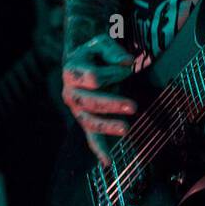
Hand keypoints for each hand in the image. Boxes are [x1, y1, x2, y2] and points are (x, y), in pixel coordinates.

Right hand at [62, 32, 136, 168]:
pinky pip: (90, 137)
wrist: (81, 61)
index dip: (114, 73)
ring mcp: (76, 109)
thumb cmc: (94, 53)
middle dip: (112, 104)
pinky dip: (99, 149)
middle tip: (134, 106)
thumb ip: (113, 50)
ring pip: (89, 121)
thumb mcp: (101, 43)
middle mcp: (70, 92)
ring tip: (126, 129)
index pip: (95, 78)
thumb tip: (127, 62)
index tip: (128, 67)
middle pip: (90, 102)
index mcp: (72, 72)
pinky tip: (108, 162)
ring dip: (107, 126)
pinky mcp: (85, 120)